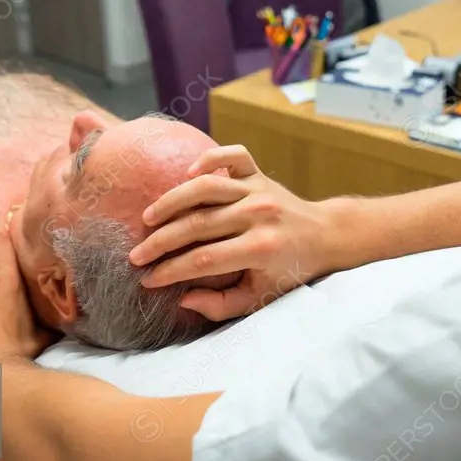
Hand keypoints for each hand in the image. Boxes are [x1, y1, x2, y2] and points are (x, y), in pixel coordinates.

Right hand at [128, 145, 333, 320]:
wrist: (324, 237)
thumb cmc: (288, 271)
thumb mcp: (260, 298)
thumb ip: (222, 305)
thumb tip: (184, 299)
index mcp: (261, 249)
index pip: (203, 260)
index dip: (171, 271)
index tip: (148, 280)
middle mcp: (259, 215)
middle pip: (197, 226)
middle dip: (161, 243)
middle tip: (136, 255)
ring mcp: (258, 190)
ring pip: (205, 188)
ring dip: (172, 202)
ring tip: (149, 219)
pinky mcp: (258, 174)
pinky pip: (233, 156)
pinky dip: (210, 158)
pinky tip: (188, 173)